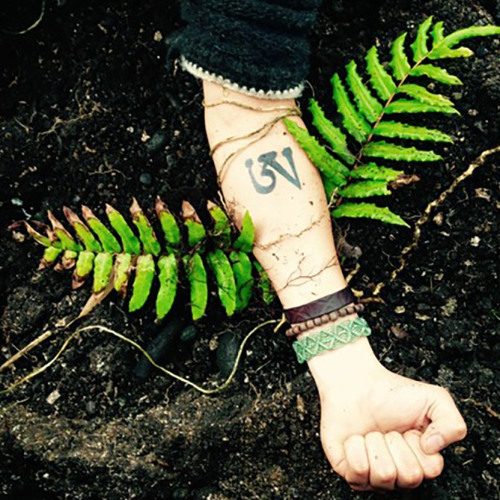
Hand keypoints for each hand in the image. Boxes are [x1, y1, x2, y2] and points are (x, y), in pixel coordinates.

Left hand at [309, 337, 466, 490]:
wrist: (356, 383)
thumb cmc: (392, 393)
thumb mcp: (435, 398)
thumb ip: (452, 424)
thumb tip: (432, 448)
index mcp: (421, 461)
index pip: (430, 470)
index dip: (418, 446)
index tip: (410, 429)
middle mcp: (398, 472)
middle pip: (408, 477)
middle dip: (396, 444)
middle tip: (388, 429)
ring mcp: (372, 475)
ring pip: (383, 476)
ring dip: (375, 445)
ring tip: (372, 432)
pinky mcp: (348, 471)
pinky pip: (356, 471)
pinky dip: (355, 448)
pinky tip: (356, 438)